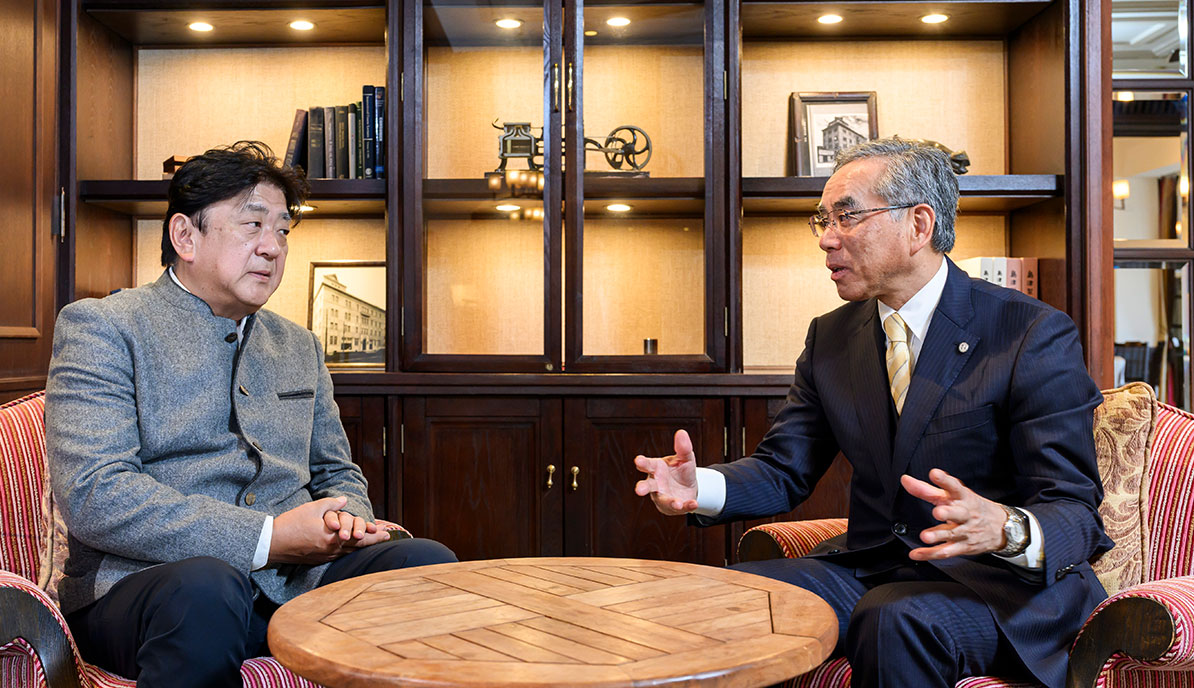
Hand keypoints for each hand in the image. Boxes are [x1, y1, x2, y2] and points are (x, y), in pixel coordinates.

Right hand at [269, 496, 390, 564]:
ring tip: (372, 541)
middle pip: (357, 547)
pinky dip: (349, 551)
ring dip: (361, 546)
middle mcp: (331, 550)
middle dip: (372, 541)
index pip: (359, 537)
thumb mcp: (311, 508)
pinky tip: (352, 548)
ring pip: (348, 553)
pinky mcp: (317, 560)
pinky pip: (338, 556)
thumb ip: (331, 504)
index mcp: (332, 537)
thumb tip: (345, 500)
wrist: (271, 543)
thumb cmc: (290, 524)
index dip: (373, 535)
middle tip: (386, 537)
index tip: (386, 532)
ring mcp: (324, 556)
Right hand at [634, 429, 698, 515]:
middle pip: (647, 485)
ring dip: (669, 501)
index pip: (647, 464)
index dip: (642, 462)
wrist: (688, 487)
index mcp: (656, 468)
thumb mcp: (685, 457)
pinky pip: (679, 507)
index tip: (638, 460)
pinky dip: (686, 506)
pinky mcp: (672, 507)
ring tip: (676, 503)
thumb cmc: (681, 470)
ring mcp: (663, 496)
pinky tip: (693, 504)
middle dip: (643, 487)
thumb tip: (682, 432)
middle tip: (639, 490)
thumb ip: (683, 447)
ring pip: (662, 500)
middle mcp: (656, 483)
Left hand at [900, 468, 1007, 560]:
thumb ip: (928, 489)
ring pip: (952, 534)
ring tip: (925, 536)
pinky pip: (945, 551)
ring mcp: (965, 531)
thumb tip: (905, 480)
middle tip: (937, 512)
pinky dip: (930, 554)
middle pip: (957, 513)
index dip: (945, 480)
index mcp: (963, 497)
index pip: (955, 486)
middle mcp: (965, 514)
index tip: (934, 474)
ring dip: (938, 536)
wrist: (1001, 527)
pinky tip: (916, 554)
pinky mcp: (963, 547)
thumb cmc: (971, 507)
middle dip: (947, 513)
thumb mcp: (954, 496)